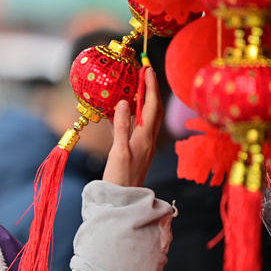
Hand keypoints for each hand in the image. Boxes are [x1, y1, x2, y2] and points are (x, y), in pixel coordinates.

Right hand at [102, 67, 162, 187]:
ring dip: (141, 101)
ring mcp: (142, 145)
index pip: (151, 106)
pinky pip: (134, 127)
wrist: (122, 201)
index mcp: (145, 138)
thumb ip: (121, 126)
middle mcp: (148, 139)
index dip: (150, 86)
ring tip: (134, 87)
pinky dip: (128, 116)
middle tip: (144, 73)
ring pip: (145, 118)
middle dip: (150, 90)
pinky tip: (118, 112)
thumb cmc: (120, 178)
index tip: (147, 68)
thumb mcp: (118, 151)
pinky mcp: (134, 150)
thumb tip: (122, 102)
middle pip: (153, 109)